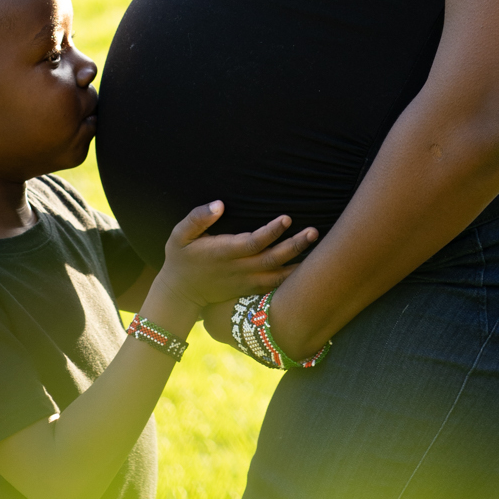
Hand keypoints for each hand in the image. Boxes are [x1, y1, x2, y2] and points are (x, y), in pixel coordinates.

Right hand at [145, 203, 316, 329]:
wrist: (180, 294)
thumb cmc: (180, 258)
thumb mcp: (179, 235)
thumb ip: (197, 218)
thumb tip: (219, 205)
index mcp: (223, 253)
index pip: (253, 242)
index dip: (271, 231)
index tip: (287, 218)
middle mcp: (238, 269)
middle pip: (271, 259)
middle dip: (294, 246)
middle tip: (313, 231)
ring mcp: (245, 282)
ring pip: (277, 276)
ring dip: (298, 264)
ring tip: (319, 250)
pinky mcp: (248, 290)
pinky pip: (274, 287)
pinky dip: (291, 280)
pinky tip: (308, 271)